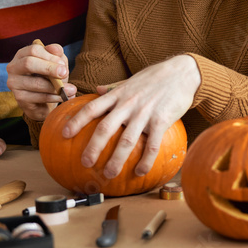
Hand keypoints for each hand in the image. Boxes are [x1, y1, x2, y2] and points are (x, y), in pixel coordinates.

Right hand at [6, 42, 76, 120]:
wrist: (44, 100)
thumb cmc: (50, 77)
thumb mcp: (56, 63)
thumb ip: (57, 54)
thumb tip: (55, 49)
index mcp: (22, 55)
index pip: (33, 50)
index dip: (50, 56)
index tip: (62, 64)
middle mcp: (14, 67)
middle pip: (29, 63)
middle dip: (49, 68)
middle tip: (65, 73)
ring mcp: (14, 83)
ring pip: (36, 83)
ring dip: (57, 87)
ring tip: (72, 90)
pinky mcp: (19, 98)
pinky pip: (39, 97)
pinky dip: (54, 97)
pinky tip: (64, 97)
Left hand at [61, 55, 200, 179]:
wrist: (183, 73)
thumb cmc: (156, 77)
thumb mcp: (131, 80)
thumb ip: (113, 87)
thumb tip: (95, 89)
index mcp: (118, 94)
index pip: (92, 108)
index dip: (77, 121)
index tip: (64, 134)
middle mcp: (128, 104)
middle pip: (105, 128)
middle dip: (93, 147)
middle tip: (85, 163)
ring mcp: (145, 113)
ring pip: (126, 141)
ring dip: (116, 160)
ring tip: (109, 174)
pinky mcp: (161, 120)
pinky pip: (152, 145)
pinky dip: (145, 161)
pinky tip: (140, 172)